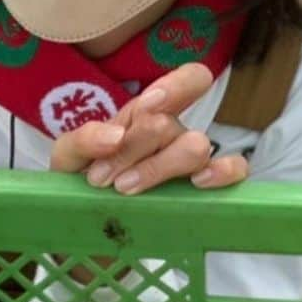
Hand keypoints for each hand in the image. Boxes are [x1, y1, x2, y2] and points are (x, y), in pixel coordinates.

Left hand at [50, 63, 249, 195]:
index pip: (185, 81)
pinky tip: (198, 183)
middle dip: (132, 149)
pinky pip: (233, 172)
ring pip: (195, 147)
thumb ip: (83, 139)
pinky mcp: (202, 190)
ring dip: (156, 167)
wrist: (83, 220)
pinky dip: (223, 173)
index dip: (175, 88)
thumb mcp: (68, 156)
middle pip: (169, 124)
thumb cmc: (82, 179)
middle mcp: (173, 133)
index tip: (147, 108)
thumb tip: (116, 135)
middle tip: (102, 177)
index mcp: (146, 114)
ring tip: (124, 188)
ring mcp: (190, 161)